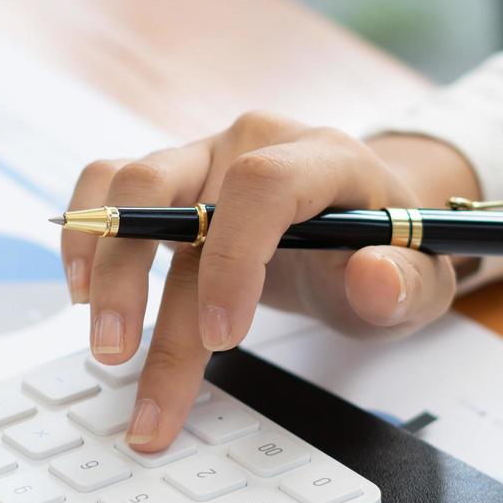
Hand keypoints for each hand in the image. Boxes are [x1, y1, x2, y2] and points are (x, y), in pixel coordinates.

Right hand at [62, 112, 476, 451]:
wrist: (364, 227)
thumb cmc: (385, 253)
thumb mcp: (418, 281)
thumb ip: (404, 285)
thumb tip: (374, 279)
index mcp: (321, 156)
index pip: (263, 186)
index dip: (235, 260)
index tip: (225, 338)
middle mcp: (252, 143)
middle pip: (171, 189)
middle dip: (138, 282)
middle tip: (123, 359)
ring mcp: (205, 157)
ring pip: (129, 190)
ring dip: (103, 266)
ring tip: (104, 342)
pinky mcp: (173, 181)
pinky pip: (108, 186)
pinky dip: (86, 234)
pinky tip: (83, 292)